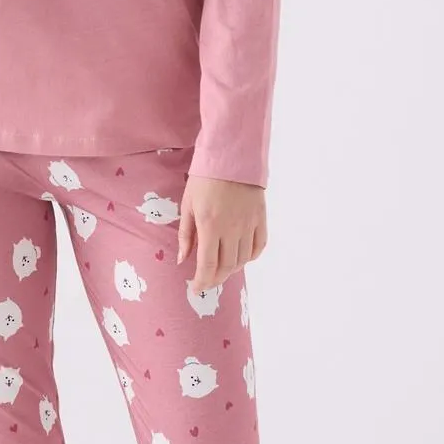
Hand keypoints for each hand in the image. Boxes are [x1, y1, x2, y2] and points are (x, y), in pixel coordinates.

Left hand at [176, 176, 267, 293]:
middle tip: (207, 282)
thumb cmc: (205, 178)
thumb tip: (183, 260)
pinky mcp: (260, 219)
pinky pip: (258, 246)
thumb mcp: (188, 204)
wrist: (232, 155)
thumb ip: (186, 234)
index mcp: (210, 226)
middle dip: (215, 280)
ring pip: (243, 260)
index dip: (202, 281)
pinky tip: (241, 257)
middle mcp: (231, 229)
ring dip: (231, 270)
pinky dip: (250, 257)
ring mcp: (248, 224)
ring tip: (221, 270)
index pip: (208, 265)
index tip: (196, 288)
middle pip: (227, 267)